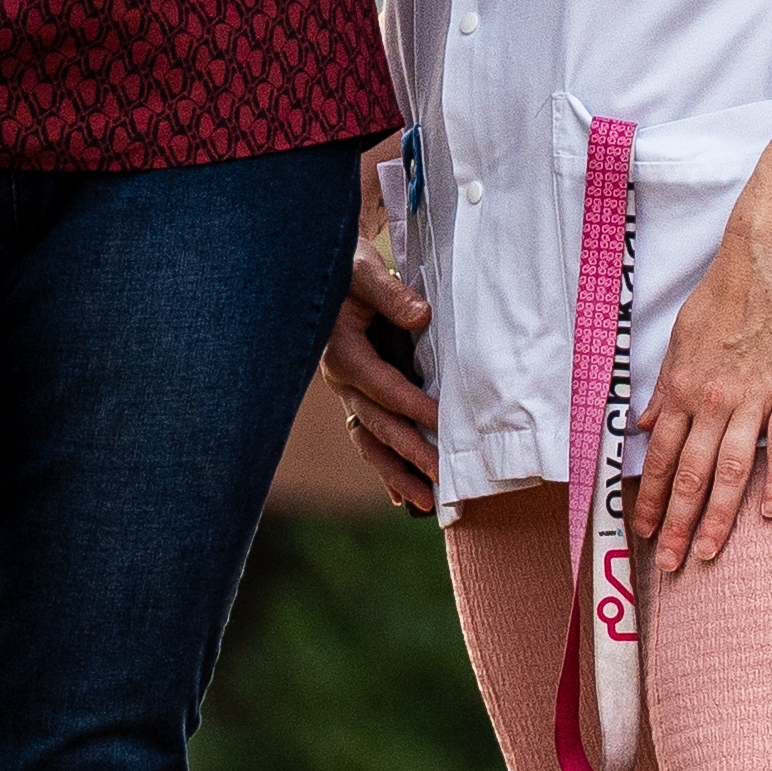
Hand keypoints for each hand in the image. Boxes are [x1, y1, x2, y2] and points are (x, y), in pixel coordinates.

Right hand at [322, 224, 441, 511]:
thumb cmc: (349, 268)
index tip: (442, 423)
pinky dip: (385, 467)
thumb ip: (391, 294)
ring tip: (426, 502)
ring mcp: (348, 393)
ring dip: (397, 473)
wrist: (329, 269)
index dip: (413, 405)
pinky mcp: (357, 396)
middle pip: (378, 425)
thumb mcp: (364, 271)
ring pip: (372, 440)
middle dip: (409, 454)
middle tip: (441, 479)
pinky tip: (401, 496)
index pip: (383, 386)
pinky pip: (370, 437)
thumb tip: (422, 317)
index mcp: (342, 352)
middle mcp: (341, 380)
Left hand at [632, 223, 771, 570]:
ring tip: (708, 553)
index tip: (645, 532)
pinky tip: (769, 513)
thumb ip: (662, 388)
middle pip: (692, 475)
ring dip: (718, 517)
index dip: (652, 499)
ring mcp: (752, 399)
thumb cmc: (722, 296)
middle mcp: (711, 401)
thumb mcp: (677, 339)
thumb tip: (643, 427)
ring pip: (731, 471)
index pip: (662, 458)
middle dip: (678, 523)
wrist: (767, 260)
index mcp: (681, 388)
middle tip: (670, 564)